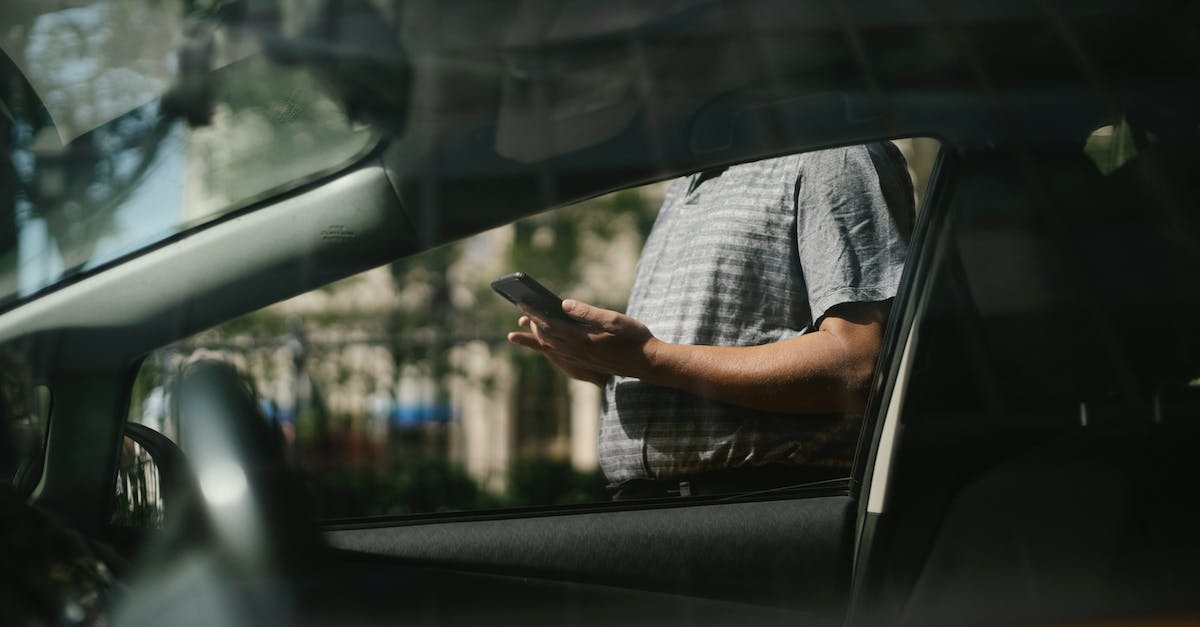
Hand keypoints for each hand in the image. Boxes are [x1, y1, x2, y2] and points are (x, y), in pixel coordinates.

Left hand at [506, 299, 661, 382]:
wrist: (647, 363)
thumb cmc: (634, 337)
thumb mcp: (613, 319)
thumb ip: (587, 312)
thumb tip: (564, 304)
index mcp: (582, 339)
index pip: (550, 325)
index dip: (535, 315)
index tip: (523, 305)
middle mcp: (577, 352)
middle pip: (546, 339)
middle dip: (532, 326)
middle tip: (522, 314)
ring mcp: (580, 361)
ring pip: (550, 349)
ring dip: (535, 339)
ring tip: (521, 331)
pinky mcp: (584, 366)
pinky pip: (559, 357)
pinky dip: (548, 349)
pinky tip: (546, 345)